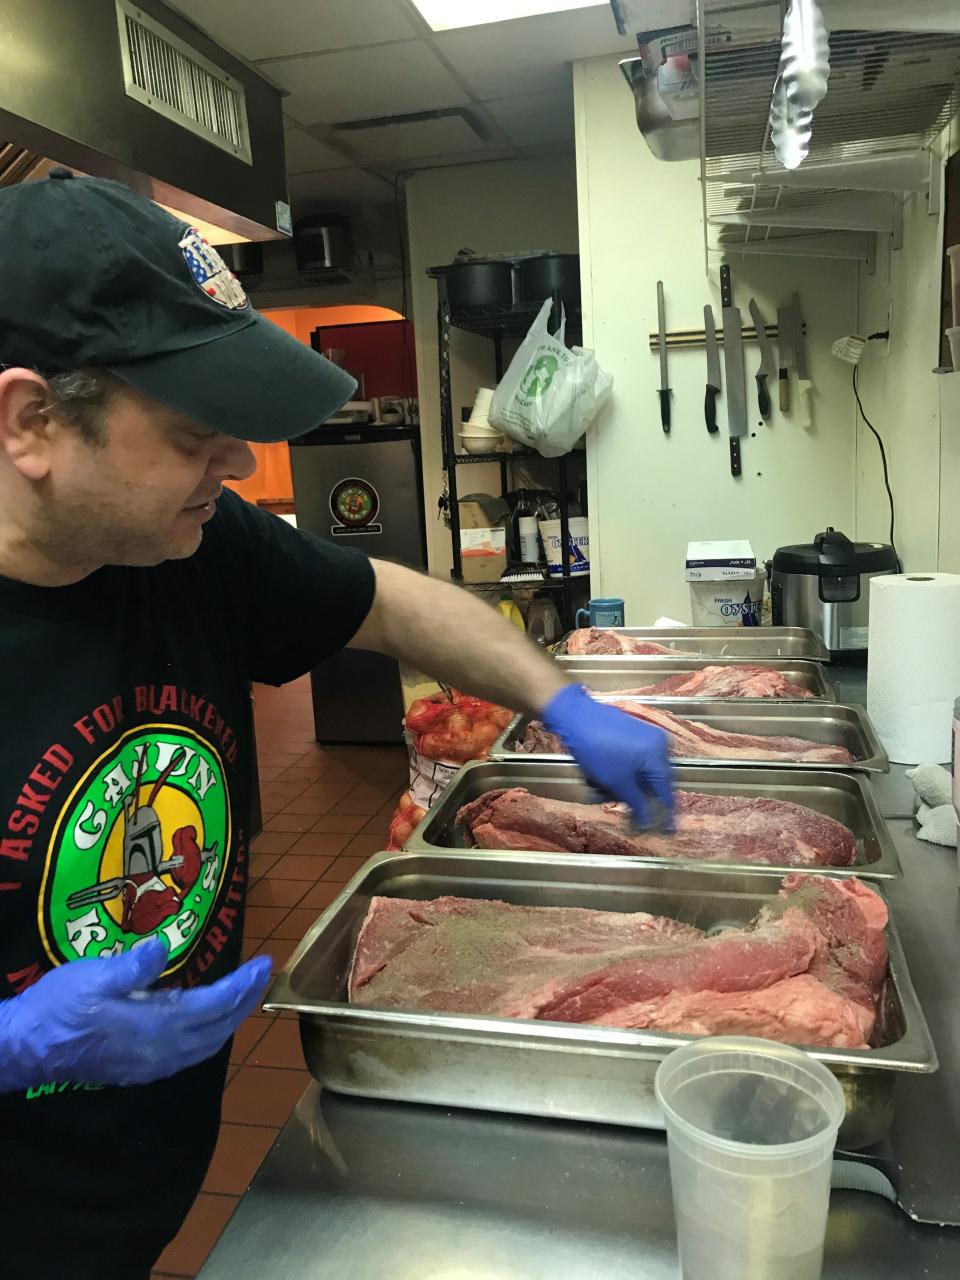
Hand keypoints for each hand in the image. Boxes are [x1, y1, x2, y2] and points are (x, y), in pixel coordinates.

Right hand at [0, 939, 271, 1091]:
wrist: (25, 1049)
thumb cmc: (58, 1008)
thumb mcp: (92, 976)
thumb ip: (133, 966)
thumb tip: (164, 945)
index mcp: (156, 1027)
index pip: (215, 1006)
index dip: (242, 986)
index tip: (264, 965)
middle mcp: (163, 1052)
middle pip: (220, 1028)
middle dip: (245, 1001)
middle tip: (262, 976)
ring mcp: (152, 1066)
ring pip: (207, 1045)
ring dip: (230, 1019)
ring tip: (242, 995)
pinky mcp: (140, 1070)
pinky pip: (190, 1055)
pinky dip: (209, 1034)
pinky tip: (206, 1020)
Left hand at [541, 684, 674, 829]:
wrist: (576, 716)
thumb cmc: (599, 751)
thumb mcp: (617, 782)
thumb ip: (637, 804)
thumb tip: (649, 823)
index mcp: (658, 756)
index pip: (666, 791)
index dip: (664, 813)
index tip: (665, 832)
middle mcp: (657, 745)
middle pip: (651, 783)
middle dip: (630, 796)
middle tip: (614, 804)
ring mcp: (643, 738)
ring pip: (636, 774)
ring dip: (618, 786)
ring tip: (596, 788)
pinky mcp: (629, 735)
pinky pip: (629, 762)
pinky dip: (615, 773)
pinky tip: (596, 778)